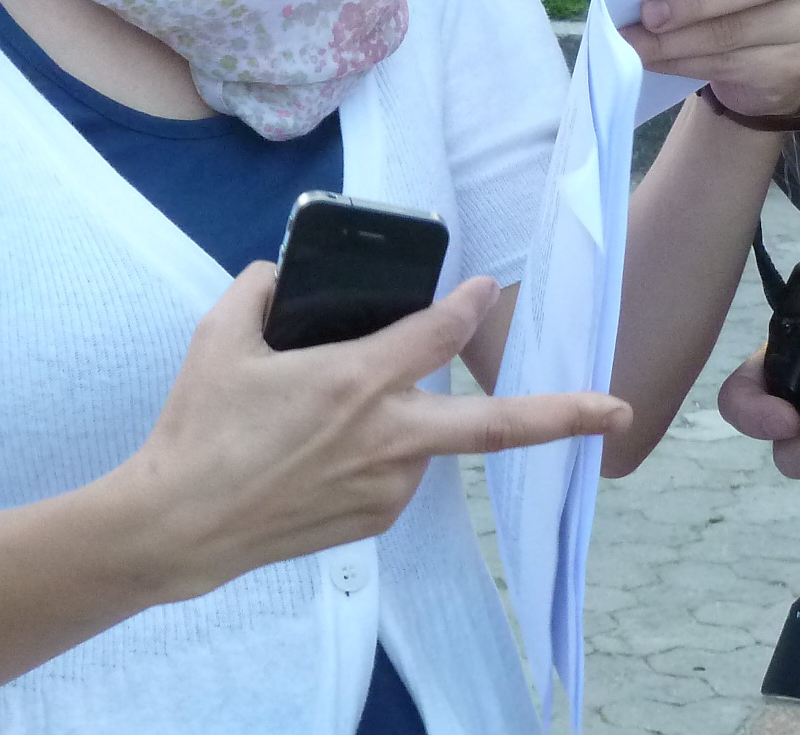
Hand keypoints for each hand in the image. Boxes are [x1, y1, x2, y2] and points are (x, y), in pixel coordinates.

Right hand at [131, 265, 628, 601]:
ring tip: (314, 425)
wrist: (180, 524)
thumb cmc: (200, 427)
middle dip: (565, 415)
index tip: (485, 287)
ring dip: (399, 421)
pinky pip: (392, 473)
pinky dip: (374, 454)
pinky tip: (315, 456)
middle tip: (619, 411)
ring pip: (422, 439)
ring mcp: (388, 487)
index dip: (468, 302)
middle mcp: (389, 436)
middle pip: (496, 424)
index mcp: (358, 381)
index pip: (438, 331)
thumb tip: (280, 275)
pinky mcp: (374, 520)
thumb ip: (260, 290)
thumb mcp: (220, 337)